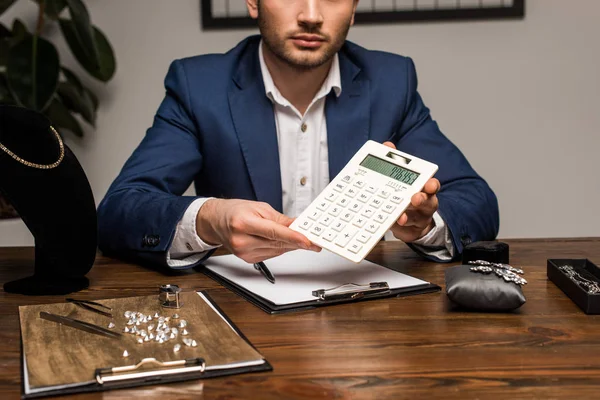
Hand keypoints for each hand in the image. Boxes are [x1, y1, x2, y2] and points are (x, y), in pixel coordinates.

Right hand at [196, 199, 319, 262]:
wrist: (216, 221)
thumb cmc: (234, 211)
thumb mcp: (258, 207)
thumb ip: (279, 219)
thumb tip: (297, 225)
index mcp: (243, 223)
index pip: (273, 233)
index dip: (293, 237)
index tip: (308, 241)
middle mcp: (242, 240)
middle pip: (277, 243)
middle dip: (297, 241)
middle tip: (313, 239)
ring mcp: (244, 252)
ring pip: (277, 251)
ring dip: (289, 245)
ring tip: (298, 237)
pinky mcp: (248, 259)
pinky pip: (271, 255)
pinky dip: (279, 248)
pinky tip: (282, 241)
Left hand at [382, 141, 439, 242]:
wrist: (409, 221)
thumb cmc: (405, 195)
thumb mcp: (400, 178)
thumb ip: (394, 160)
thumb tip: (388, 144)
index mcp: (423, 189)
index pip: (432, 186)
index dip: (432, 185)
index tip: (430, 184)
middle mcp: (424, 204)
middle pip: (428, 202)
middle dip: (421, 200)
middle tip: (415, 197)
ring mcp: (418, 219)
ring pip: (416, 218)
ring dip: (408, 216)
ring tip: (401, 216)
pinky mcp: (409, 231)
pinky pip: (406, 230)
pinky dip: (399, 228)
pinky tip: (393, 224)